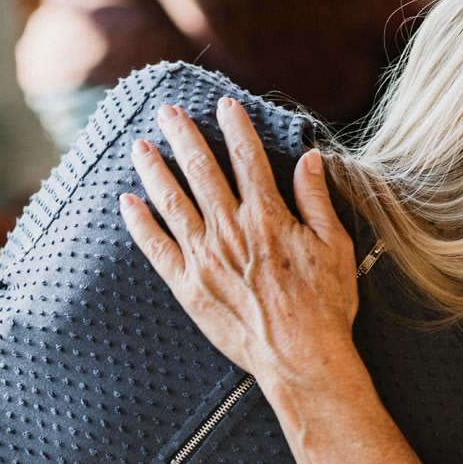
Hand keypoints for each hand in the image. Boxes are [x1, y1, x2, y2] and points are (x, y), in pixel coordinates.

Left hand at [118, 98, 359, 391]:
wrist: (302, 359)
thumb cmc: (326, 305)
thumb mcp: (335, 245)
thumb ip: (316, 199)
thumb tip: (309, 158)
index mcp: (268, 217)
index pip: (247, 157)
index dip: (235, 127)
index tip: (224, 104)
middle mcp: (230, 231)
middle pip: (201, 170)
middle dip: (183, 136)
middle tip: (167, 111)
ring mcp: (205, 259)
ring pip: (172, 202)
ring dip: (154, 170)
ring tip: (139, 145)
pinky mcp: (188, 287)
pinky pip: (156, 248)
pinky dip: (140, 223)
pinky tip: (127, 201)